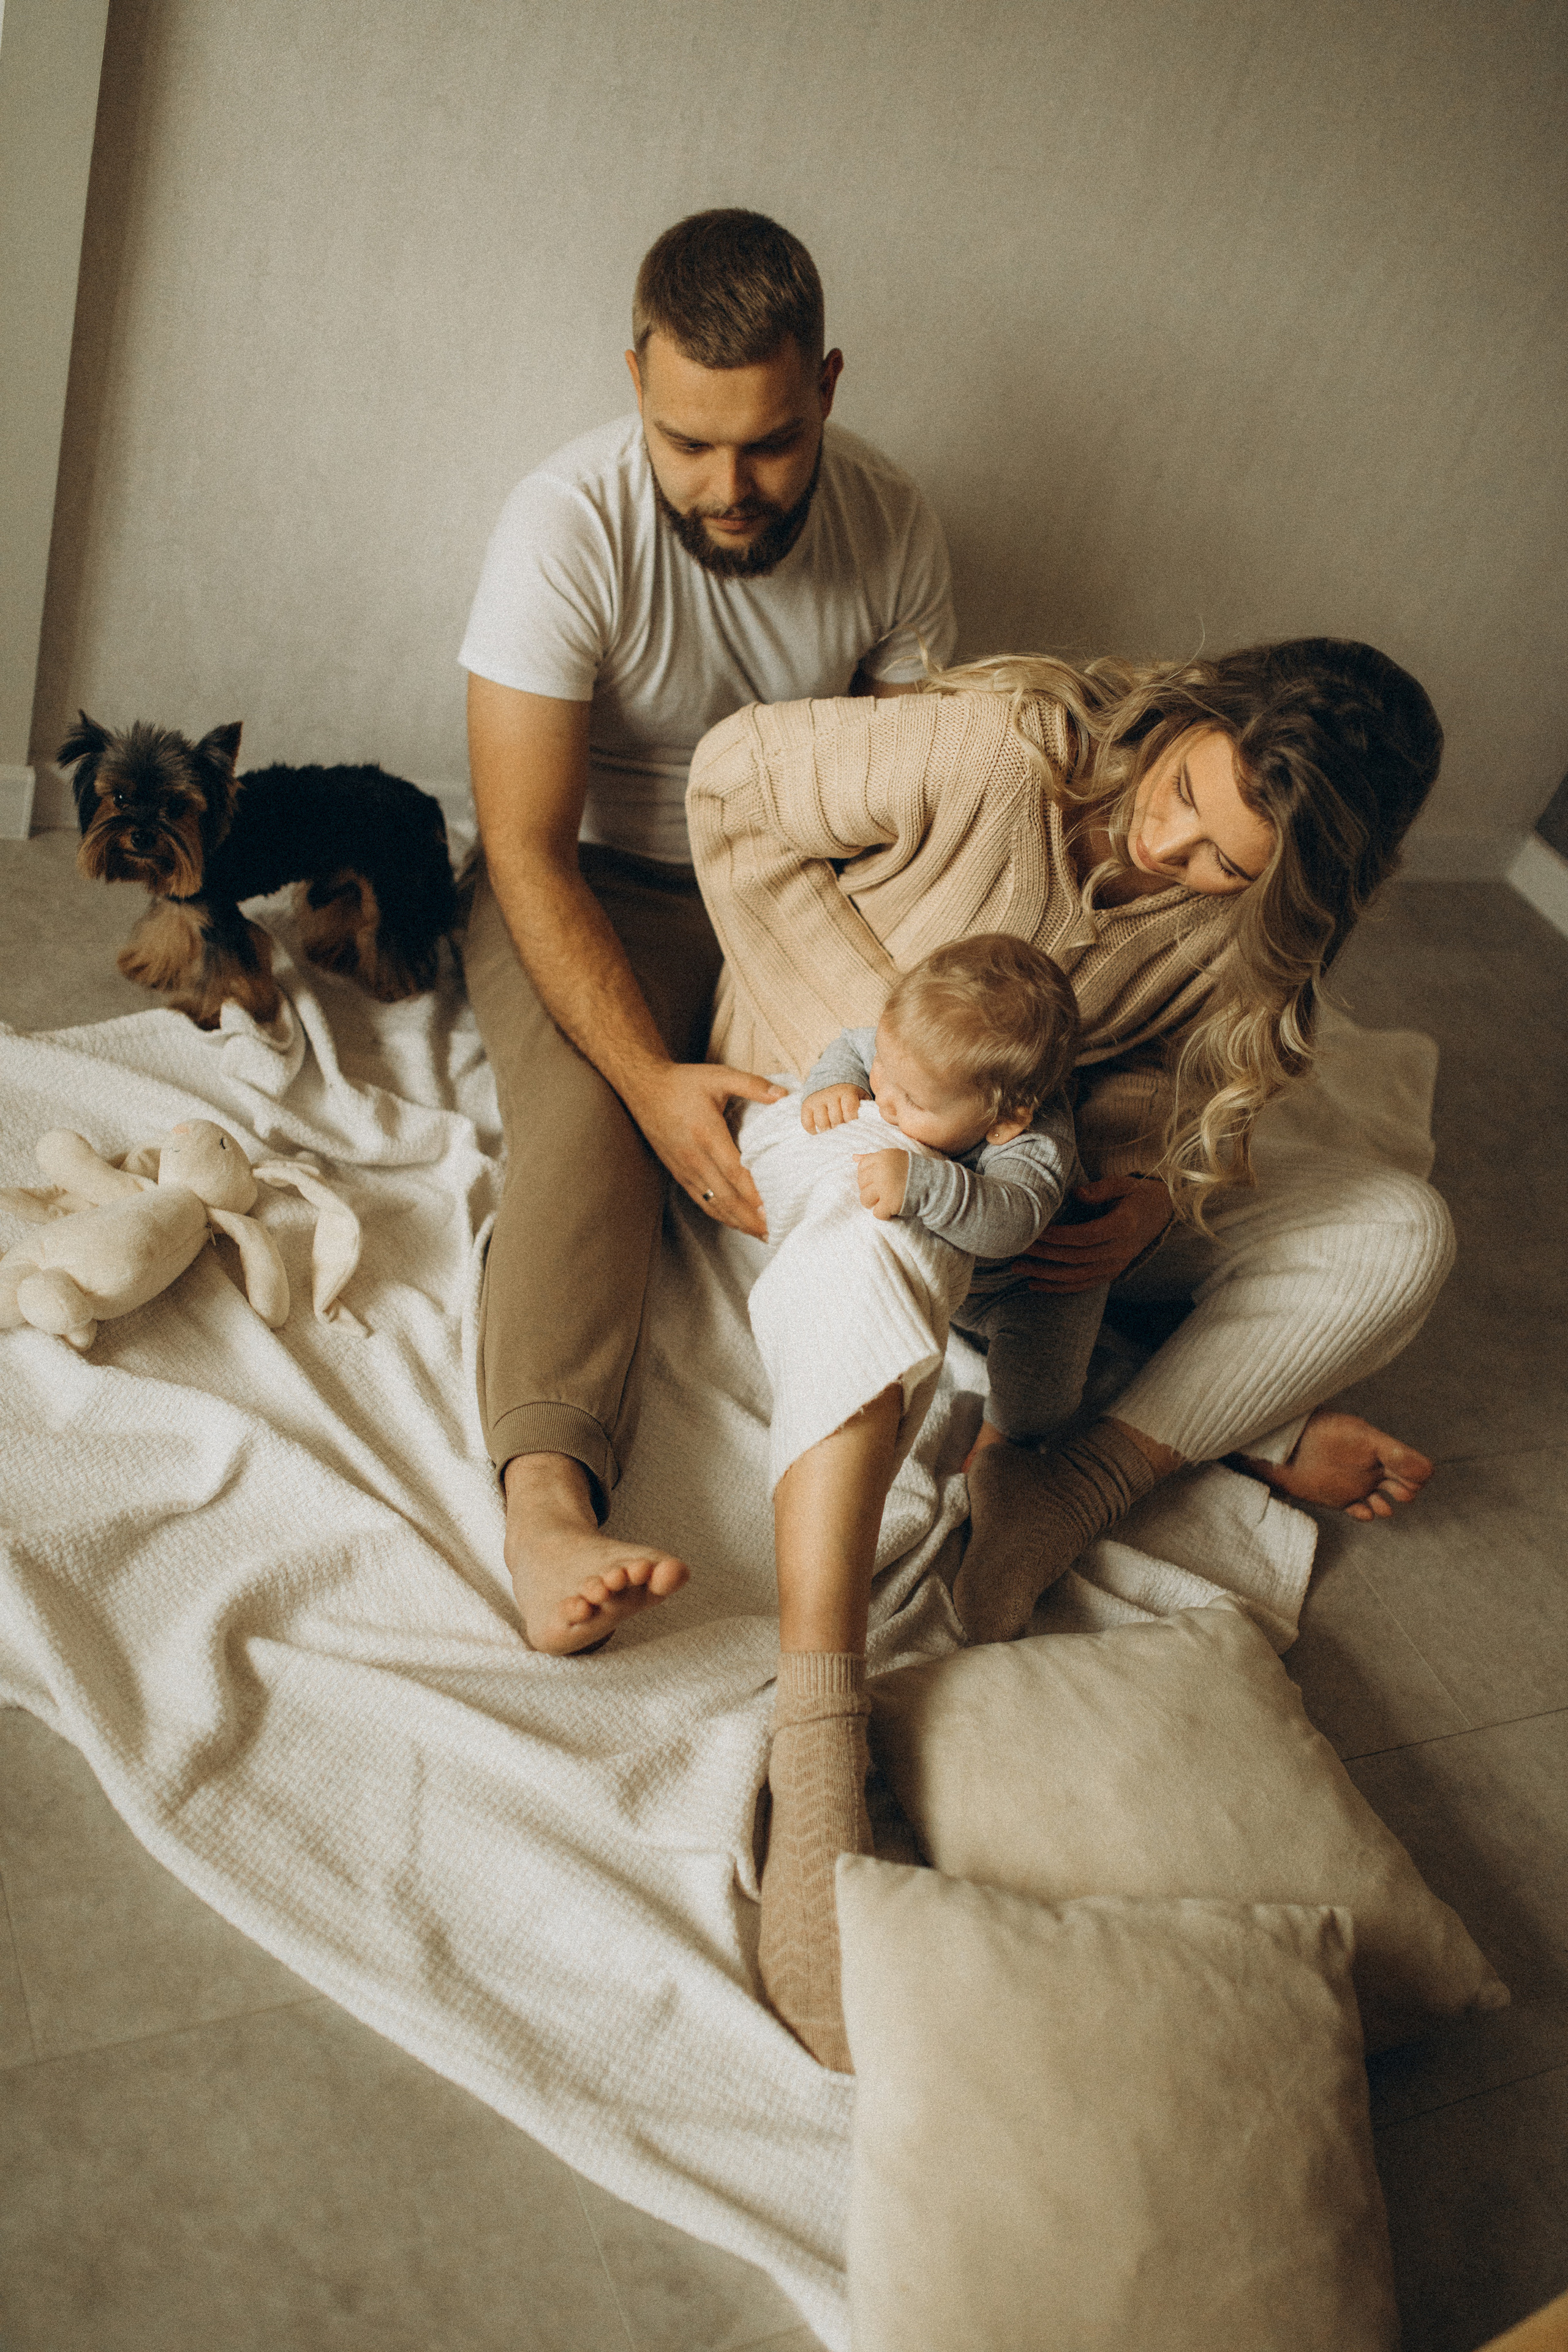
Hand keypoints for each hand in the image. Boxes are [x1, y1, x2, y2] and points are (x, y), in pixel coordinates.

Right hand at [627, 1062, 785, 1239]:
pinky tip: (737, 1222)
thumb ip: (752, 1084)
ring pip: (713, 1203)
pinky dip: (721, 1214)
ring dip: (738, 1222)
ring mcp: (685, 1168)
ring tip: (762, 1234)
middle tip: (775, 1230)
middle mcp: (694, 1156)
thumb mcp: (719, 1075)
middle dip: (750, 1218)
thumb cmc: (683, 1082)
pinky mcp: (679, 1173)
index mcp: (706, 1133)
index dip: (753, 1193)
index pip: (734, 1171)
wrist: (644, 1088)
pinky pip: (702, 1200)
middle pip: (725, 1196)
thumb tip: (783, 1095)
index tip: (772, 1209)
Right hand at [801, 1083, 870, 1132]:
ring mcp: (817, 1100)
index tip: (855, 1128)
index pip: (849, 1108)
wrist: (831, 1079)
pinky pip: (807, 1122)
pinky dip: (813, 1130)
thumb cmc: (850, 1095)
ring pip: (822, 1122)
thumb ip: (866, 1108)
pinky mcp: (807, 1105)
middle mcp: (830, 1094)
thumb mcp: (861, 1096)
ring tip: (834, 1133)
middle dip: (841, 1129)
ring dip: (829, 1131)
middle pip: (835, 1118)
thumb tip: (872, 1127)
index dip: (852, 1120)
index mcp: (846, 1092)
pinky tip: (819, 1132)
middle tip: (845, 1133)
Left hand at [854, 1147, 909, 1219]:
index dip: (868, 1176)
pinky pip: (877, 1213)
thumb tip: (854, 1157)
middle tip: (884, 1192)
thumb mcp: (895, 1157)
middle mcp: (881, 1170)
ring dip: (874, 1203)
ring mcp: (885, 1187)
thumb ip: (874, 1157)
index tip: (878, 1180)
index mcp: (883, 1157)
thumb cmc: (913, 1170)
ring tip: (886, 1201)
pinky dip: (884, 1214)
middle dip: (870, 1190)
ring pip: (864, 1199)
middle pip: (861, 1183)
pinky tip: (893, 1209)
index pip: (861, 1167)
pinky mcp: (889, 1203)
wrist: (935, 1184)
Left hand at [1016, 1173, 1172, 1291]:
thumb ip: (1100, 1189)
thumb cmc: (1138, 1194)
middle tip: (1017, 1248)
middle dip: (1044, 1255)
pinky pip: (1082, 1285)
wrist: (1163, 1213)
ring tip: (1018, 1268)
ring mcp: (1115, 1266)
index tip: (1035, 1231)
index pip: (1086, 1236)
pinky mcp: (1110, 1274)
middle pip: (1076, 1258)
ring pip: (1076, 1277)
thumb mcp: (1124, 1183)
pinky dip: (1057, 1288)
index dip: (1059, 1236)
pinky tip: (1034, 1285)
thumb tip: (1075, 1193)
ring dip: (1044, 1275)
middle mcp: (1120, 1251)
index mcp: (1123, 1227)